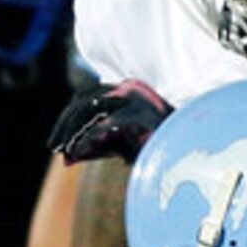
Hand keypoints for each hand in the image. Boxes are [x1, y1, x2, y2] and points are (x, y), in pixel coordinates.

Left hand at [48, 80, 171, 164]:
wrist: (191, 149)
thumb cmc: (160, 148)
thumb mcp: (123, 143)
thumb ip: (98, 145)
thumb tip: (69, 157)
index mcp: (126, 90)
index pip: (86, 98)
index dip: (68, 118)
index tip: (58, 141)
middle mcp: (129, 89)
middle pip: (84, 101)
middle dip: (65, 125)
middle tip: (54, 147)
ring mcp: (135, 99)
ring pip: (91, 109)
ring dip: (74, 132)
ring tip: (66, 153)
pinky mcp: (140, 114)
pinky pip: (104, 126)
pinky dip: (87, 139)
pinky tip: (78, 153)